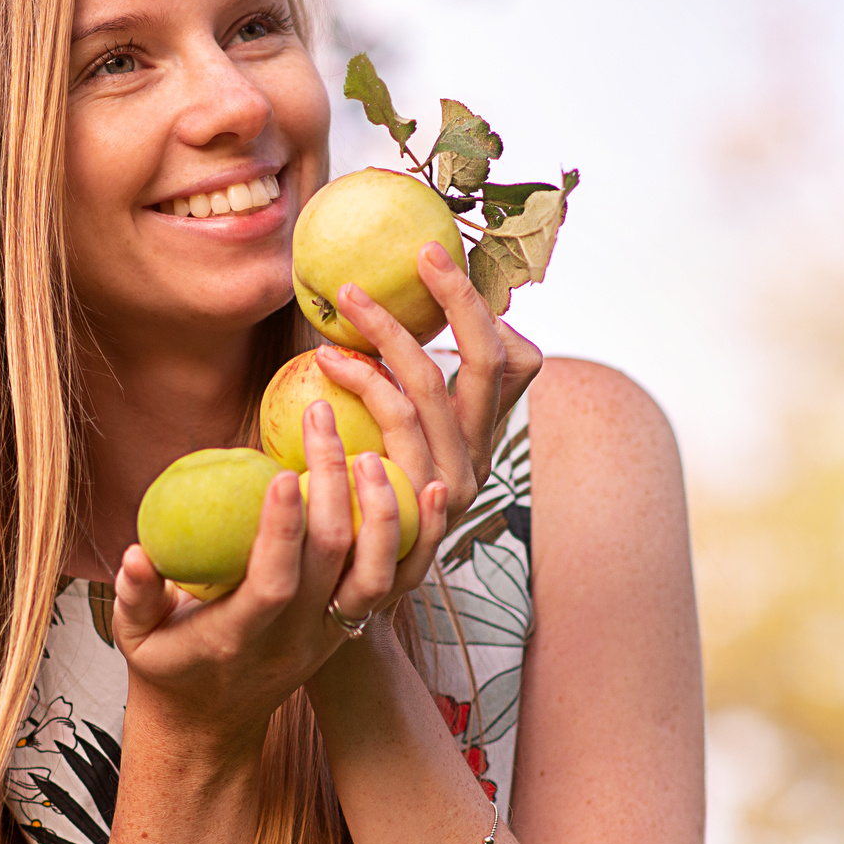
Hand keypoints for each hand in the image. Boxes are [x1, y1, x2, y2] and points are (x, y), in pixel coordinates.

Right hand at [109, 398, 446, 752]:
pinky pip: (399, 581)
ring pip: (379, 573)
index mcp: (240, 637)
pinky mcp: (353, 622)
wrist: (215, 722)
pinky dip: (421, 537)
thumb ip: (134, 595)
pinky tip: (429, 489)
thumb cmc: (169, 665)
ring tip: (370, 449)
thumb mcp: (136, 640)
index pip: (273, 583)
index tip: (282, 473)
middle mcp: (297, 637)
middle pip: (332, 559)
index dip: (282, 533)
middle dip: (331, 484)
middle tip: (321, 418)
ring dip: (381, 508)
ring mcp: (332, 631)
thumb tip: (135, 553)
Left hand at [311, 240, 545, 540]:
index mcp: (481, 437)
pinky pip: (395, 439)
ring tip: (332, 322)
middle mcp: (477, 461)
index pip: (511, 359)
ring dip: (380, 344)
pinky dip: (368, 393)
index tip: (431, 252)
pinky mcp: (416, 517)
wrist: (336, 591)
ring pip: (424, 395)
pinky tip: (332, 365)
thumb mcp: (387, 441)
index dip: (476, 304)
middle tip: (404, 259)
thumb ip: (397, 387)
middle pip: (480, 363)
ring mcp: (451, 493)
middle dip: (448, 301)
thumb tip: (388, 310)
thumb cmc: (354, 500)